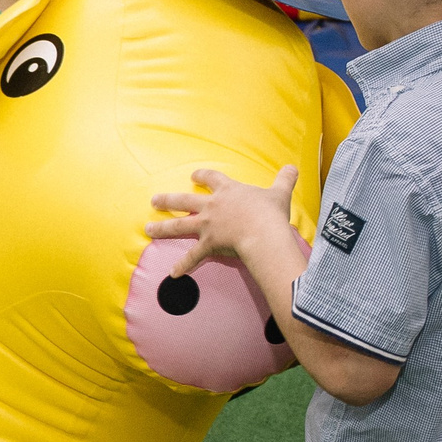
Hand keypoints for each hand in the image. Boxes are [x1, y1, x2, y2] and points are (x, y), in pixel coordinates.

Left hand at [149, 165, 299, 274]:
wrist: (263, 232)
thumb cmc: (270, 213)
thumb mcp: (279, 192)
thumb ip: (285, 179)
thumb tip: (293, 167)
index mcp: (227, 191)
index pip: (211, 178)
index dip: (202, 176)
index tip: (193, 176)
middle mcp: (212, 206)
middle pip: (184, 201)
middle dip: (168, 200)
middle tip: (154, 200)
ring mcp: (207, 226)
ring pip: (179, 225)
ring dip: (162, 227)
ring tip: (148, 228)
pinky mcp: (208, 244)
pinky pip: (193, 256)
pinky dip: (183, 266)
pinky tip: (173, 274)